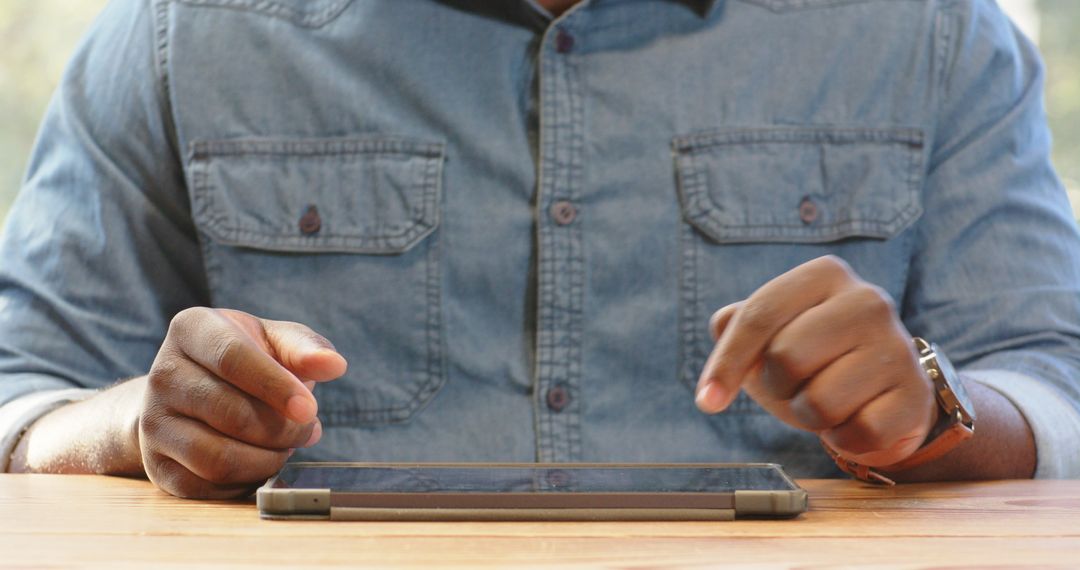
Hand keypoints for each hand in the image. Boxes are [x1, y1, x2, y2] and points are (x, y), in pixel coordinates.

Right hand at [139, 307, 346, 497]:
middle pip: (229, 413)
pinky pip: (206, 487)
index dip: (275, 386)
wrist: (193, 390)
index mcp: (192, 329)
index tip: (310, 408)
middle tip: (308, 429)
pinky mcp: (157, 464)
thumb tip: (335, 365)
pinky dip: (245, 482)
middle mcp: (162, 373)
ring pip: (216, 457)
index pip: (232, 358)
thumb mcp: (274, 341)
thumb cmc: (247, 360)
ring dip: (266, 459)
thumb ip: (305, 349)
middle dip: (282, 429)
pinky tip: (262, 462)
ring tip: (287, 446)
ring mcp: (153, 422)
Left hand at [695, 255, 935, 467]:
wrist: (882, 391)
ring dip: (810, 416)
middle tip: (795, 385)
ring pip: (820, 402)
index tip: (707, 401)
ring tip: (827, 400)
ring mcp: (898, 346)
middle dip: (777, 386)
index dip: (726, 364)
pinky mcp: (915, 394)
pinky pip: (856, 433)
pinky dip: (843, 438)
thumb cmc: (814, 357)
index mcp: (825, 274)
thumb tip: (722, 325)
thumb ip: (737, 324)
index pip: (758, 316)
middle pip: (785, 357)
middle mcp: (868, 300)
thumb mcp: (772, 333)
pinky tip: (855, 419)